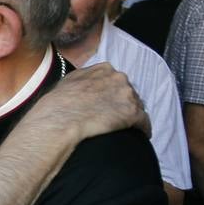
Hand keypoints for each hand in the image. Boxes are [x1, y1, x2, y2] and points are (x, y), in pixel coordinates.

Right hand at [36, 63, 150, 138]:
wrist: (61, 119)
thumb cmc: (59, 102)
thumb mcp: (69, 80)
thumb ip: (85, 78)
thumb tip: (88, 83)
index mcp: (104, 69)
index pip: (116, 80)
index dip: (113, 92)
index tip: (109, 102)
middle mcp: (118, 78)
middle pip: (128, 92)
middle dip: (124, 103)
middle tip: (116, 116)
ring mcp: (127, 95)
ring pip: (137, 106)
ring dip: (132, 116)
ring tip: (127, 128)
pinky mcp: (133, 113)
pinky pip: (144, 122)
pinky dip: (142, 129)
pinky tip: (140, 135)